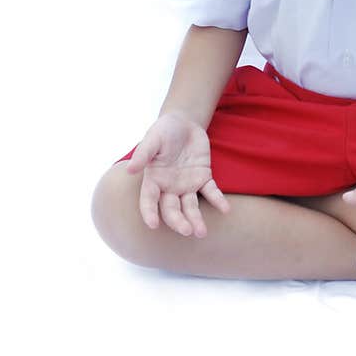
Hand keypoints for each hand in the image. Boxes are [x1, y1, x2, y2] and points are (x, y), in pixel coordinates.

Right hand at [125, 111, 229, 236]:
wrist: (184, 123)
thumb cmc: (163, 131)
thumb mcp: (152, 138)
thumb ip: (143, 153)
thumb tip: (130, 169)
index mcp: (153, 180)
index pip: (149, 200)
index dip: (149, 213)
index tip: (152, 225)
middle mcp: (169, 188)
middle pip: (172, 209)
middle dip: (178, 221)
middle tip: (187, 231)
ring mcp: (187, 185)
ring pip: (191, 206)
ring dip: (196, 219)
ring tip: (202, 232)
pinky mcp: (203, 178)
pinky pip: (211, 192)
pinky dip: (218, 201)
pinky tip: (225, 209)